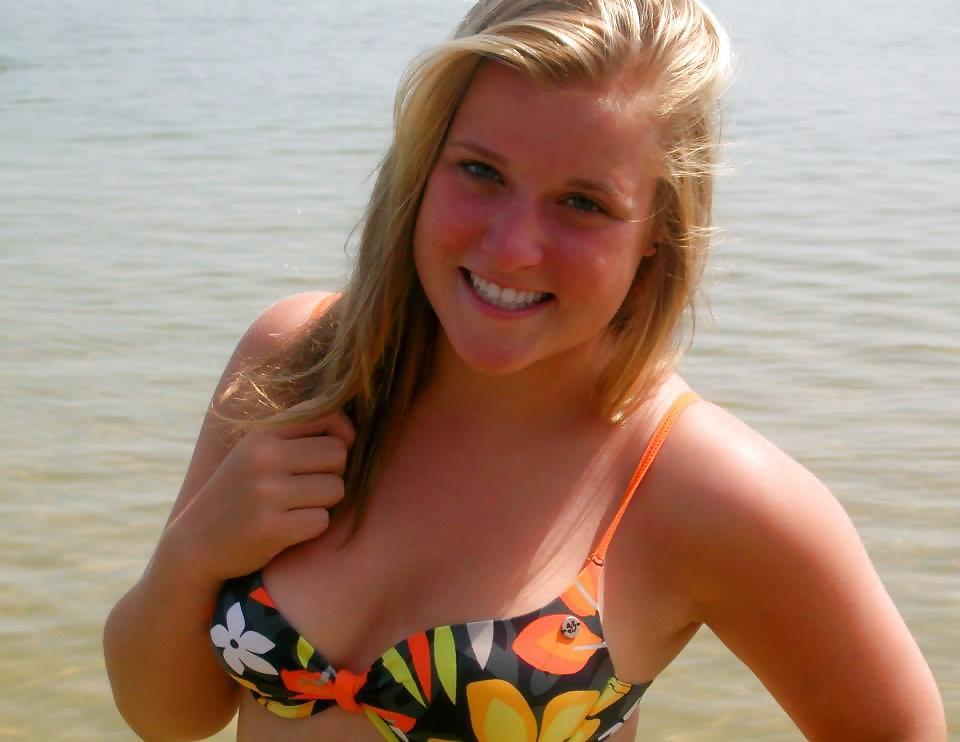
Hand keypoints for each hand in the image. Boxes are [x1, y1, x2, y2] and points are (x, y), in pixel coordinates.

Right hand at [167, 406, 354, 583]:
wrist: (196, 543)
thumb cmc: (241, 494)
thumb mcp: (257, 453)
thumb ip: (297, 436)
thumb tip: (353, 431)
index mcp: (263, 434)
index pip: (329, 416)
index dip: (342, 436)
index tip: (330, 456)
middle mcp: (264, 458)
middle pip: (338, 454)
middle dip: (333, 474)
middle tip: (309, 488)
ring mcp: (267, 493)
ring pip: (336, 489)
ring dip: (324, 503)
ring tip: (296, 508)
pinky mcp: (272, 527)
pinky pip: (322, 521)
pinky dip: (312, 527)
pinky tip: (288, 528)